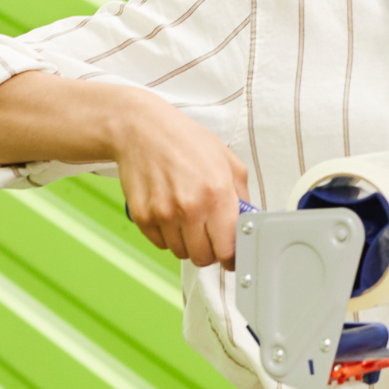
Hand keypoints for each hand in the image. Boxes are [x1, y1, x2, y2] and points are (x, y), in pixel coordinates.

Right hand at [106, 91, 247, 268]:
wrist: (143, 130)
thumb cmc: (185, 142)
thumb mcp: (227, 161)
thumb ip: (242, 196)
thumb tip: (247, 223)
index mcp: (217, 194)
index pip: (228, 249)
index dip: (231, 257)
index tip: (230, 256)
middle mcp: (190, 207)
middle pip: (203, 257)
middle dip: (208, 250)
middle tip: (207, 233)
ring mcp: (163, 214)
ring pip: (180, 253)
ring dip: (186, 242)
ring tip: (186, 217)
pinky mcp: (142, 216)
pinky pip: (160, 243)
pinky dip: (166, 235)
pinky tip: (168, 213)